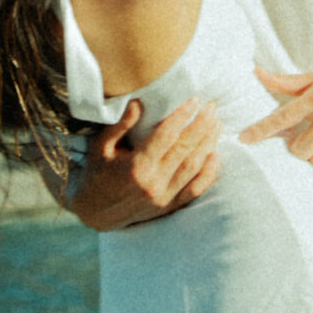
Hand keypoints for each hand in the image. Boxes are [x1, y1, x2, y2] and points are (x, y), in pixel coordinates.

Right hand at [68, 97, 220, 230]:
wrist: (95, 213)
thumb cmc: (97, 174)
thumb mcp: (100, 147)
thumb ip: (119, 126)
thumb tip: (138, 103)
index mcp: (135, 166)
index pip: (166, 136)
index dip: (182, 116)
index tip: (194, 100)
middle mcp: (152, 183)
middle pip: (184, 149)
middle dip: (201, 125)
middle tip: (212, 106)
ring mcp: (163, 197)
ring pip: (193, 167)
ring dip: (208, 144)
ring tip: (216, 124)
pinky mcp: (168, 207)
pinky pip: (194, 190)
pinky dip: (208, 173)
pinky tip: (215, 155)